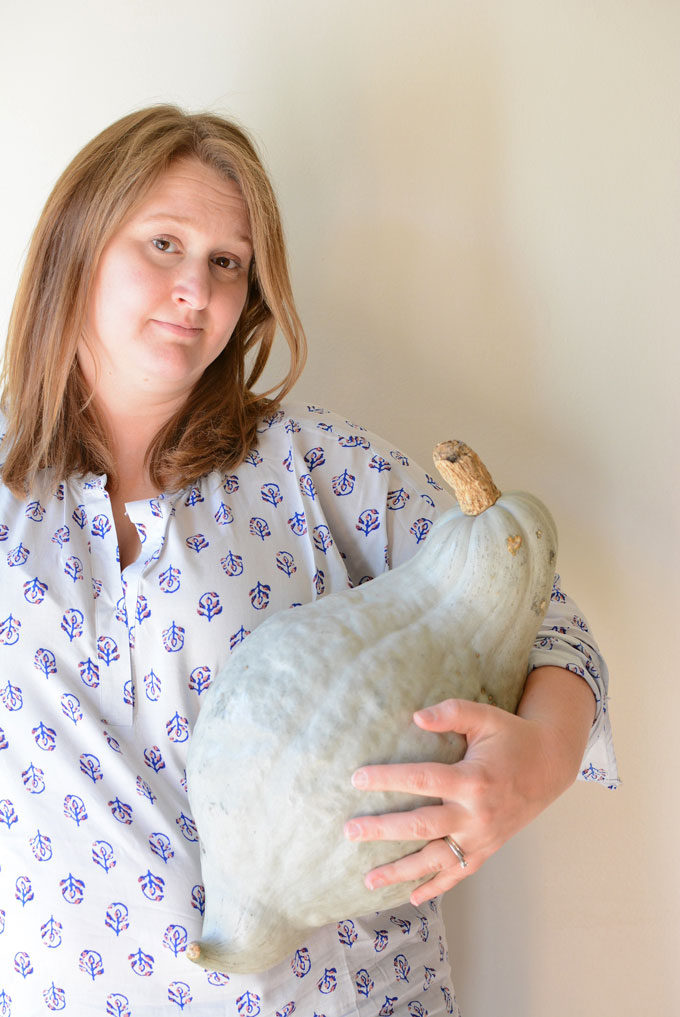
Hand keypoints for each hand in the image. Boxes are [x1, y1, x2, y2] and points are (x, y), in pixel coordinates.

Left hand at [344, 666, 594, 906]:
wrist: (550, 765)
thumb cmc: (512, 737)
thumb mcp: (486, 716)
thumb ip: (452, 712)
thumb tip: (416, 716)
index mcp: (473, 779)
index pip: (422, 780)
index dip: (388, 779)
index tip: (356, 779)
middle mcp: (476, 814)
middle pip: (422, 826)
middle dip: (382, 830)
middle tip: (349, 831)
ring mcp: (482, 837)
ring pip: (436, 860)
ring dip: (400, 871)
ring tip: (367, 880)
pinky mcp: (487, 850)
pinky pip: (459, 874)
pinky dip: (435, 887)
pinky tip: (411, 897)